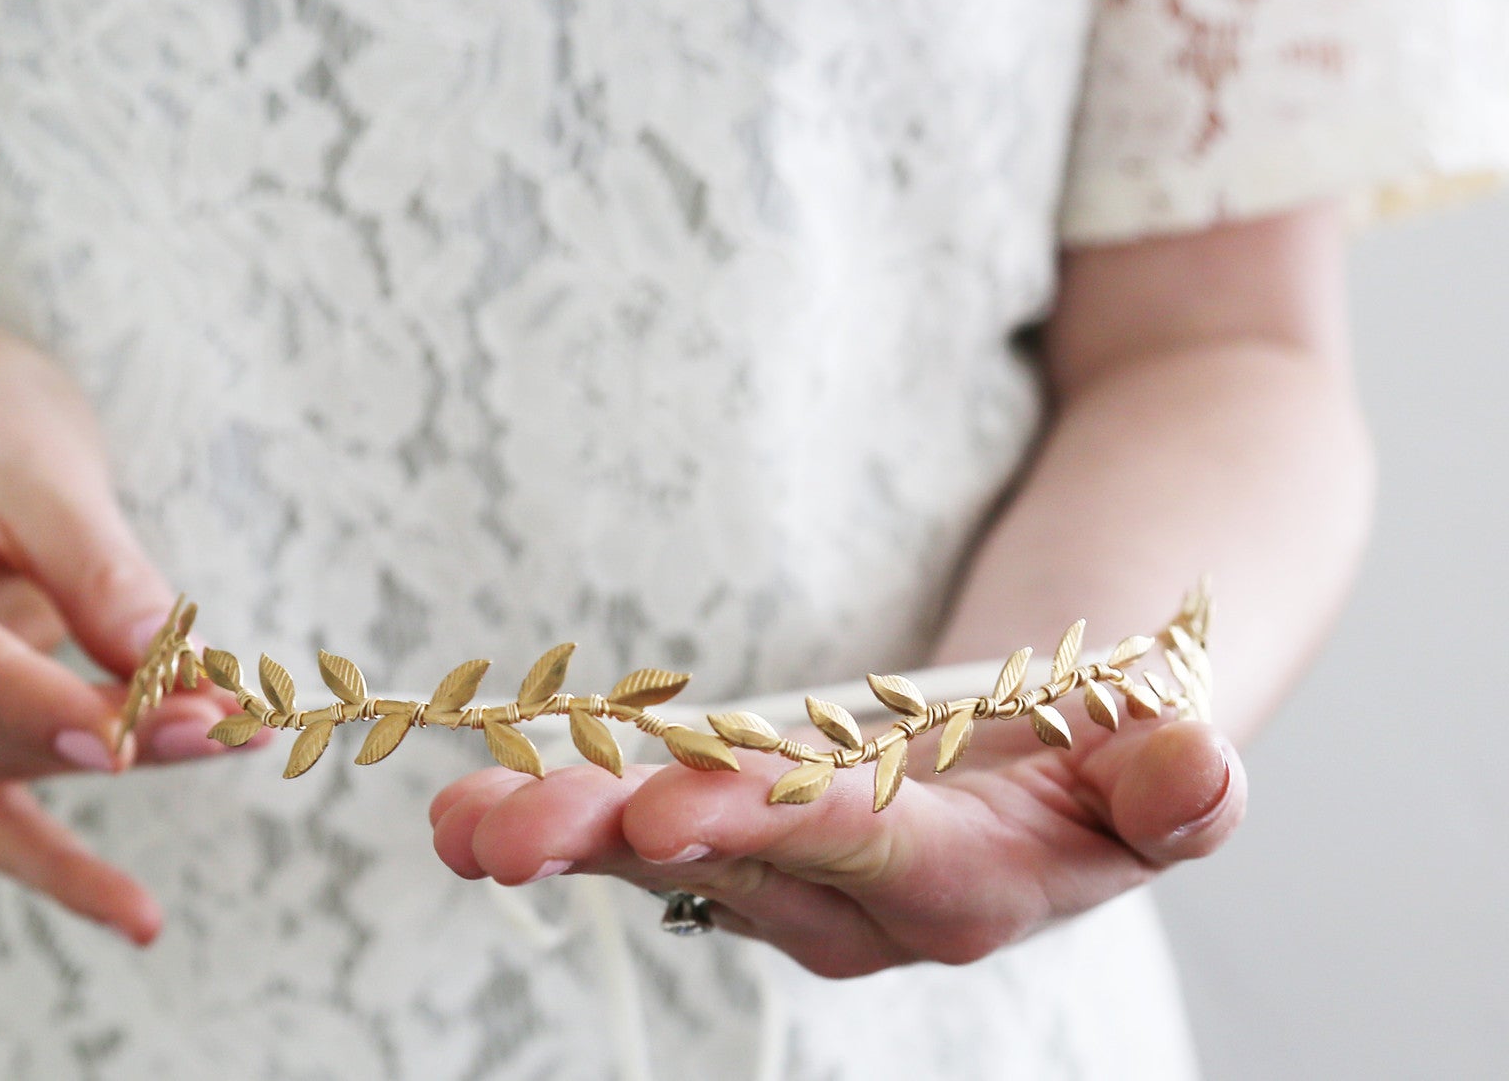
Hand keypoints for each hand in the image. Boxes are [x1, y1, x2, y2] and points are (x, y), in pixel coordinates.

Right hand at [0, 326, 259, 943]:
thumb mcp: (41, 458)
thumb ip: (97, 568)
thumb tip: (173, 678)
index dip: (24, 694)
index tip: (133, 728)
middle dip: (91, 726)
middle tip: (226, 719)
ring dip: (101, 759)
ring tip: (225, 734)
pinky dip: (56, 861)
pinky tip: (133, 914)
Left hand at [430, 711, 1242, 975]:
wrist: (1065, 751)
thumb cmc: (1112, 740)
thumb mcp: (1167, 752)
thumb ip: (1178, 783)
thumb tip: (1194, 766)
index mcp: (971, 884)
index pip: (863, 849)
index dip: (768, 823)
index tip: (669, 806)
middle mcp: (863, 908)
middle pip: (732, 867)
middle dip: (613, 844)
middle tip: (500, 832)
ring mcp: (791, 885)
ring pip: (667, 860)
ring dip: (560, 836)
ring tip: (454, 822)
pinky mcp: (739, 846)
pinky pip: (643, 835)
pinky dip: (561, 817)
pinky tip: (461, 814)